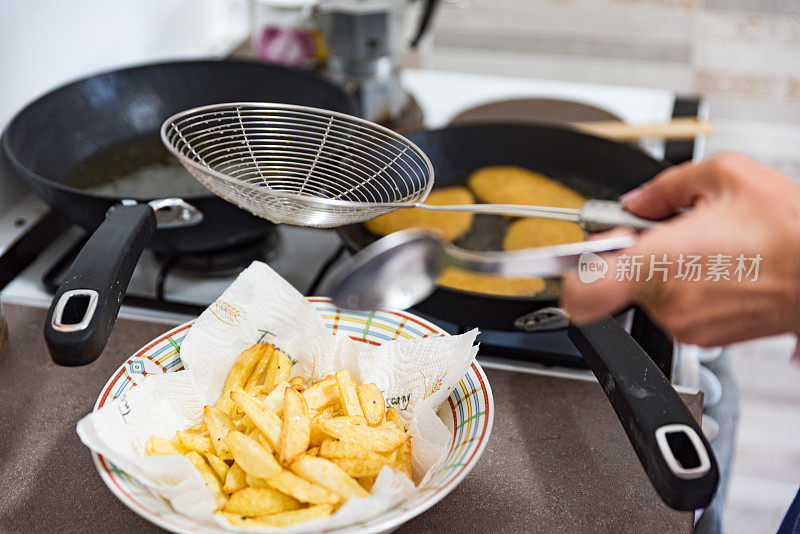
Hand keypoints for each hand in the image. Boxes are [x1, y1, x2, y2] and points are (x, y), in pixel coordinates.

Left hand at [561, 153, 799, 345]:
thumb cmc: (789, 230)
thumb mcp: (724, 176)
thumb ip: (664, 187)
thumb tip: (636, 202)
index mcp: (661, 262)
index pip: (582, 290)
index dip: (570, 272)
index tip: (575, 257)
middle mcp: (668, 301)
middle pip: (615, 281)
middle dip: (632, 253)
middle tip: (662, 232)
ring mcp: (686, 325)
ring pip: (645, 294)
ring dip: (661, 269)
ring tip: (704, 248)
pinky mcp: (703, 339)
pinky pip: (673, 308)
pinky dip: (683, 287)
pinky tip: (717, 268)